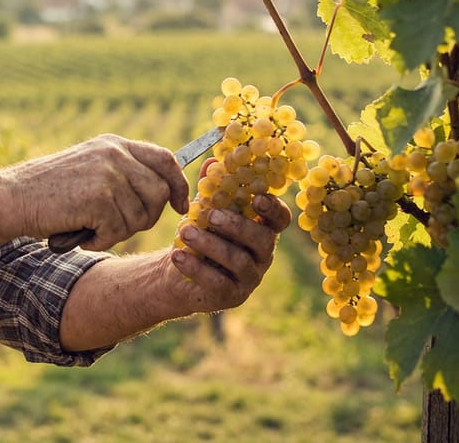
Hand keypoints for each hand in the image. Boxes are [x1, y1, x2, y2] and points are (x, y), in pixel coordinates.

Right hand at [3, 134, 188, 250]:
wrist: (12, 198)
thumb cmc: (48, 192)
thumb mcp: (89, 169)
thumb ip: (122, 172)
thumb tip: (165, 193)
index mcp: (113, 144)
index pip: (164, 159)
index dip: (178, 184)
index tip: (179, 206)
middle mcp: (114, 154)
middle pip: (159, 192)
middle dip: (147, 217)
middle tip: (117, 227)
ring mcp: (108, 174)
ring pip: (141, 216)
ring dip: (119, 232)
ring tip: (91, 228)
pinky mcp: (99, 197)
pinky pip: (119, 230)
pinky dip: (101, 240)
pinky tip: (81, 234)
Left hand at [169, 192, 290, 311]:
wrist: (178, 267)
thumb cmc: (200, 232)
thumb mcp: (204, 208)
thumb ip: (211, 188)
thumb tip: (214, 162)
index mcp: (261, 228)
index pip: (280, 219)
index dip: (273, 209)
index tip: (257, 198)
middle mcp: (262, 254)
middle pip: (262, 240)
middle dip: (237, 226)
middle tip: (212, 215)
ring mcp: (249, 277)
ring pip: (238, 261)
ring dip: (210, 244)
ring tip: (185, 232)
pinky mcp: (231, 296)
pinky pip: (218, 283)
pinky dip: (196, 267)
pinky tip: (177, 256)